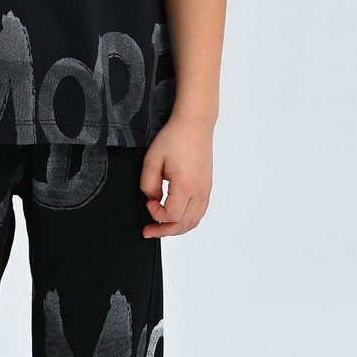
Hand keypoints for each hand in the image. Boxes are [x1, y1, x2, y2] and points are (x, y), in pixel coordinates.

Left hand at [139, 117, 213, 237]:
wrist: (195, 124)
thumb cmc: (174, 138)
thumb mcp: (152, 159)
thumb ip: (148, 184)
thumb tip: (152, 199)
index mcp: (186, 185)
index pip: (171, 215)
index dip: (156, 214)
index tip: (148, 202)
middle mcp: (199, 190)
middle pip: (183, 224)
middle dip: (164, 231)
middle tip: (148, 231)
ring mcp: (206, 189)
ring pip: (194, 221)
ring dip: (176, 228)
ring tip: (162, 228)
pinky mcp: (207, 186)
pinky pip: (200, 212)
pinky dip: (187, 220)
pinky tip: (176, 217)